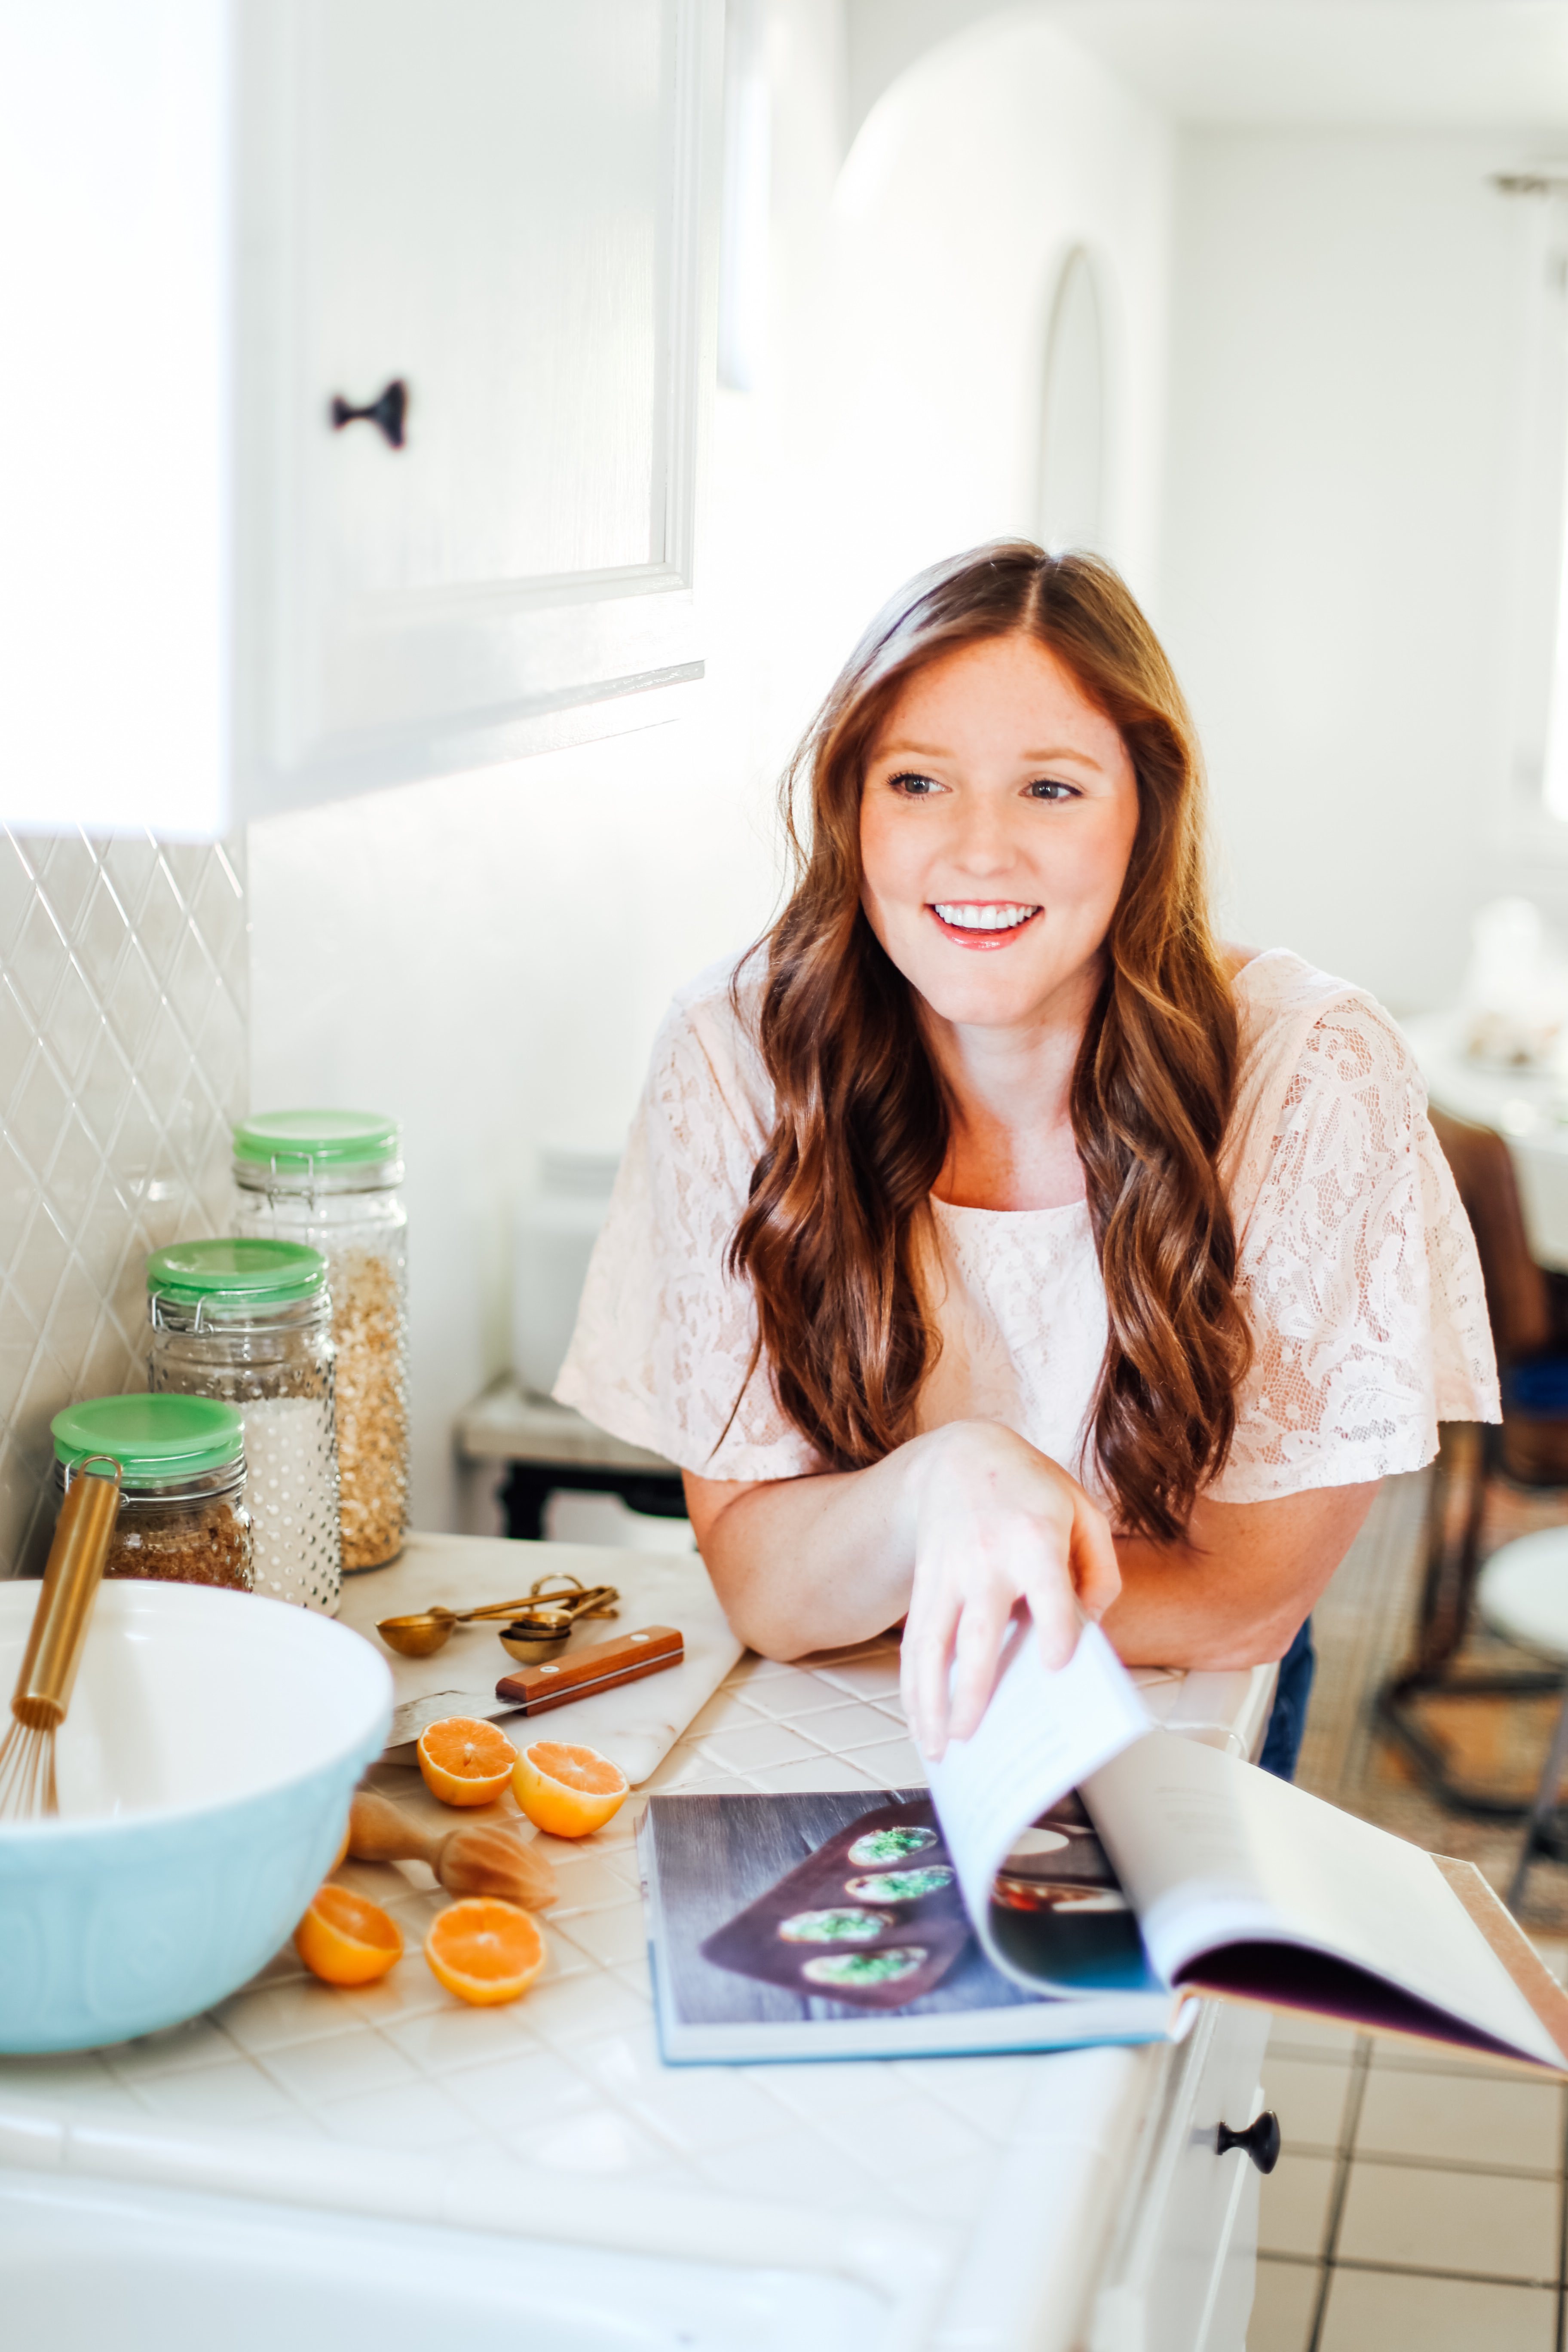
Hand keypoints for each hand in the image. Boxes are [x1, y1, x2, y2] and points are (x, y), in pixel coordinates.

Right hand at [899, 1422, 1119, 1760]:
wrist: (961, 1456)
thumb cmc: (1031, 1490)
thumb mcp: (1082, 1512)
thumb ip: (1099, 1570)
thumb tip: (1090, 1627)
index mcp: (1035, 1536)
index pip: (1046, 1589)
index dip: (1053, 1629)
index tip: (1054, 1668)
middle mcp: (985, 1557)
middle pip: (976, 1630)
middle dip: (972, 1687)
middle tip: (974, 1734)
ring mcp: (948, 1573)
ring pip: (931, 1644)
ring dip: (929, 1700)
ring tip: (937, 1745)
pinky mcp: (925, 1585)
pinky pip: (914, 1642)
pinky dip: (913, 1686)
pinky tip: (919, 1719)